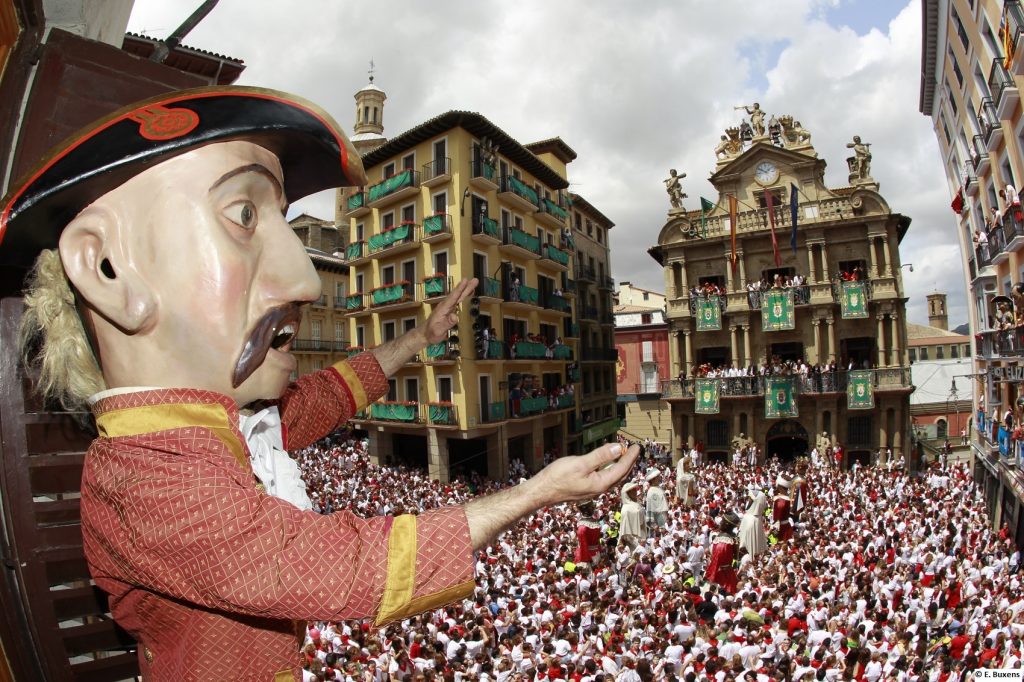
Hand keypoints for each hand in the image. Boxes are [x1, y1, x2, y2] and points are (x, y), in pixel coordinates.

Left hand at [424, 278, 478, 343]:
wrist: (425, 334)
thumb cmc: (431, 333)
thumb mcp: (439, 330)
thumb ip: (447, 323)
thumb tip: (455, 316)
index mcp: (443, 308)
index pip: (453, 297)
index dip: (459, 289)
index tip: (465, 281)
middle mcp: (446, 305)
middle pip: (457, 295)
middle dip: (466, 287)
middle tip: (475, 280)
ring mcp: (448, 307)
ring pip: (458, 296)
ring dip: (466, 289)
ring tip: (474, 283)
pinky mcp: (449, 309)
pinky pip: (458, 300)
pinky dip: (464, 295)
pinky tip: (468, 293)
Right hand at [524, 442, 639, 507]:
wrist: (541, 492)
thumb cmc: (558, 477)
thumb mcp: (581, 463)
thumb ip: (600, 456)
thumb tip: (618, 448)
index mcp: (601, 483)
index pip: (622, 468)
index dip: (630, 457)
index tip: (637, 447)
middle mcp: (599, 489)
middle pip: (620, 475)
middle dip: (628, 462)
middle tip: (634, 451)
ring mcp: (592, 490)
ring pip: (612, 477)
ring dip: (620, 466)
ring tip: (624, 456)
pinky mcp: (586, 489)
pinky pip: (604, 478)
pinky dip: (610, 469)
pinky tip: (606, 464)